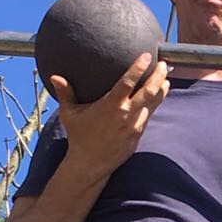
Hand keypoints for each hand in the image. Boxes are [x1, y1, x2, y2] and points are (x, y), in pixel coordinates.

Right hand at [49, 55, 169, 186]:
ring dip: (160, 90)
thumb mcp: (69, 114)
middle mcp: (125, 114)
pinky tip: (158, 97)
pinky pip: (149, 115)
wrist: (91, 164)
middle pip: (148, 92)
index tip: (146, 56)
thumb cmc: (79, 137)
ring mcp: (134, 125)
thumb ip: (66, 94)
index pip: (127, 83)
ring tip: (166, 78)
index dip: (138, 68)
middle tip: (162, 64)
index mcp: (110, 106)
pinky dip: (155, 104)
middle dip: (158, 77)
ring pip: (152, 104)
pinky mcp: (138, 134)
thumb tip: (55, 76)